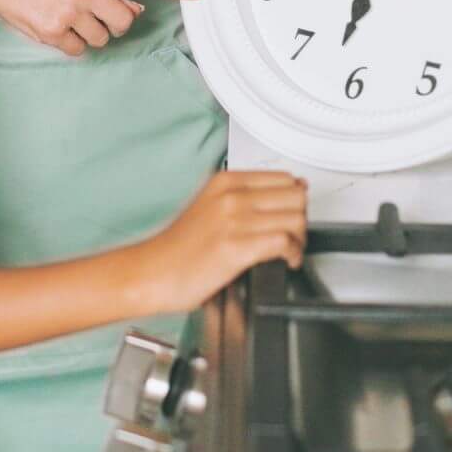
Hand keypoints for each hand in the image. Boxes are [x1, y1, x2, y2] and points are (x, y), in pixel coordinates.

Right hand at [0, 0, 206, 56]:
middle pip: (125, 22)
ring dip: (88, 32)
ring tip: (63, 12)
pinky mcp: (53, 32)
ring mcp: (71, 12)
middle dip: (114, 22)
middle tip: (92, 12)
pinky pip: (77, 49)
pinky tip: (52, 24)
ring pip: (101, 39)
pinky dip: (68, 43)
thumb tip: (136, 9)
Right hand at [134, 171, 307, 313]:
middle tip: (293, 237)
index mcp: (226, 182)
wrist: (150, 272)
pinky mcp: (235, 247)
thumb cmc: (178, 248)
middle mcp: (231, 196)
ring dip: (300, 239)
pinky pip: (284, 242)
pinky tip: (285, 261)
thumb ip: (244, 197)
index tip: (292, 216)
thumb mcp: (209, 206)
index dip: (295, 201)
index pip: (285, 179)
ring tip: (290, 251)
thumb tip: (289, 192)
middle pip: (296, 197)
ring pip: (295, 218)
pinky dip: (293, 254)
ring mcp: (233, 220)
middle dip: (301, 219)